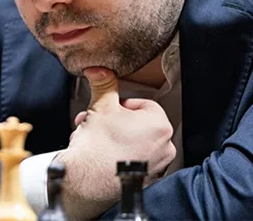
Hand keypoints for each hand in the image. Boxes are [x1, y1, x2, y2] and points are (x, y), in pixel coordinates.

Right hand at [54, 67, 175, 218]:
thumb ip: (103, 84)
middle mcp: (164, 147)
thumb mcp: (100, 106)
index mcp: (160, 125)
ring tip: (94, 137)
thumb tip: (99, 71)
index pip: (143, 104)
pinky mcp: (144, 180)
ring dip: (114, 136)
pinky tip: (101, 153)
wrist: (88, 181)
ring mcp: (156, 166)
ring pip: (134, 142)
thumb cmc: (98, 147)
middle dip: (114, 121)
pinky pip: (132, 160)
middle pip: (137, 123)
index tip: (107, 108)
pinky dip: (118, 155)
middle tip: (96, 120)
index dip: (120, 104)